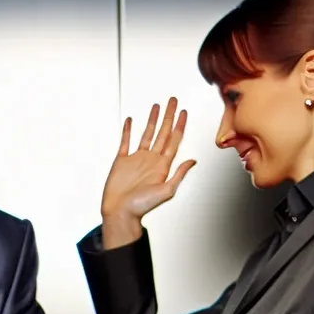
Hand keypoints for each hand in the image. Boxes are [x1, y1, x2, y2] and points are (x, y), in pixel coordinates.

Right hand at [100, 98, 196, 231]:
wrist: (120, 213)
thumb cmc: (141, 207)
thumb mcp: (166, 190)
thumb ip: (179, 174)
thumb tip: (193, 161)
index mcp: (162, 166)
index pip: (174, 141)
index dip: (179, 125)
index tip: (183, 112)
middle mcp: (151, 160)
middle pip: (163, 133)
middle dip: (168, 116)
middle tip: (173, 101)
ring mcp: (136, 159)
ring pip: (147, 134)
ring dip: (152, 120)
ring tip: (157, 106)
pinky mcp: (122, 161)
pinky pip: (126, 141)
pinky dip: (128, 130)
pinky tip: (131, 120)